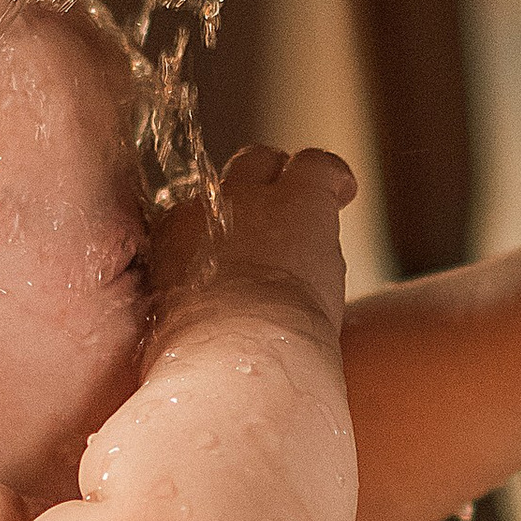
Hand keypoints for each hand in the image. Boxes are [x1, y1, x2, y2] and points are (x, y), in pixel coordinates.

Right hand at [154, 142, 356, 341]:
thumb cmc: (210, 358)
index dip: (225, 229)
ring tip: (313, 216)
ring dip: (292, 185)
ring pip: (268, 162)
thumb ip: (188, 309)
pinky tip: (345, 191)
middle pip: (233, 175)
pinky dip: (335, 178)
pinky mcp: (300, 201)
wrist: (237, 355)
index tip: (238, 253)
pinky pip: (320, 167)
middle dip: (256, 187)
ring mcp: (253, 199)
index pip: (199, 214)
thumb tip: (203, 321)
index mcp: (174, 239)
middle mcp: (209, 208)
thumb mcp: (176, 329)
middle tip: (278, 215)